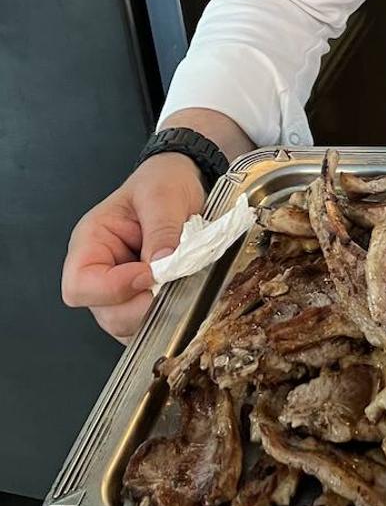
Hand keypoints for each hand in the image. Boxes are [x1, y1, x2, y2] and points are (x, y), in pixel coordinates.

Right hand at [61, 154, 205, 343]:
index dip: (113, 289)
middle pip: (104, 312)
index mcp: (91, 243)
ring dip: (156, 315)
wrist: (183, 181)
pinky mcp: (144, 297)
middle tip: (174, 287)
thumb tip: (162, 265)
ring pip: (127, 324)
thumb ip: (162, 229)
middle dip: (141, 308)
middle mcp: (101, 271)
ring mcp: (122, 289)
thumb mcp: (162, 196)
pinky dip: (167, 318)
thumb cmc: (162, 183)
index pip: (80, 285)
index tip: (149, 275)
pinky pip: (148, 323)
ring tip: (182, 287)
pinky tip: (185, 297)